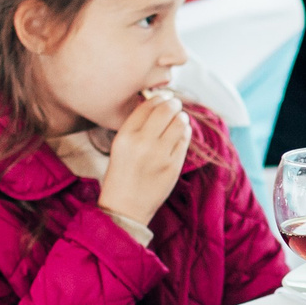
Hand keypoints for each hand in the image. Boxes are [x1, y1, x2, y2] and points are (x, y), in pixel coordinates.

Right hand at [97, 94, 192, 228]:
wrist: (125, 207)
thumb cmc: (122, 174)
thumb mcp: (120, 146)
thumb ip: (136, 126)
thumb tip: (157, 103)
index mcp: (125, 136)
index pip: (147, 106)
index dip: (158, 98)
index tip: (163, 97)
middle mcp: (142, 143)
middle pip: (167, 110)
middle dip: (173, 104)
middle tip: (175, 105)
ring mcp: (160, 155)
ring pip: (180, 123)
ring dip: (181, 117)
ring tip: (179, 119)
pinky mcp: (174, 166)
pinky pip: (185, 140)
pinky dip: (185, 133)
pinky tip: (180, 134)